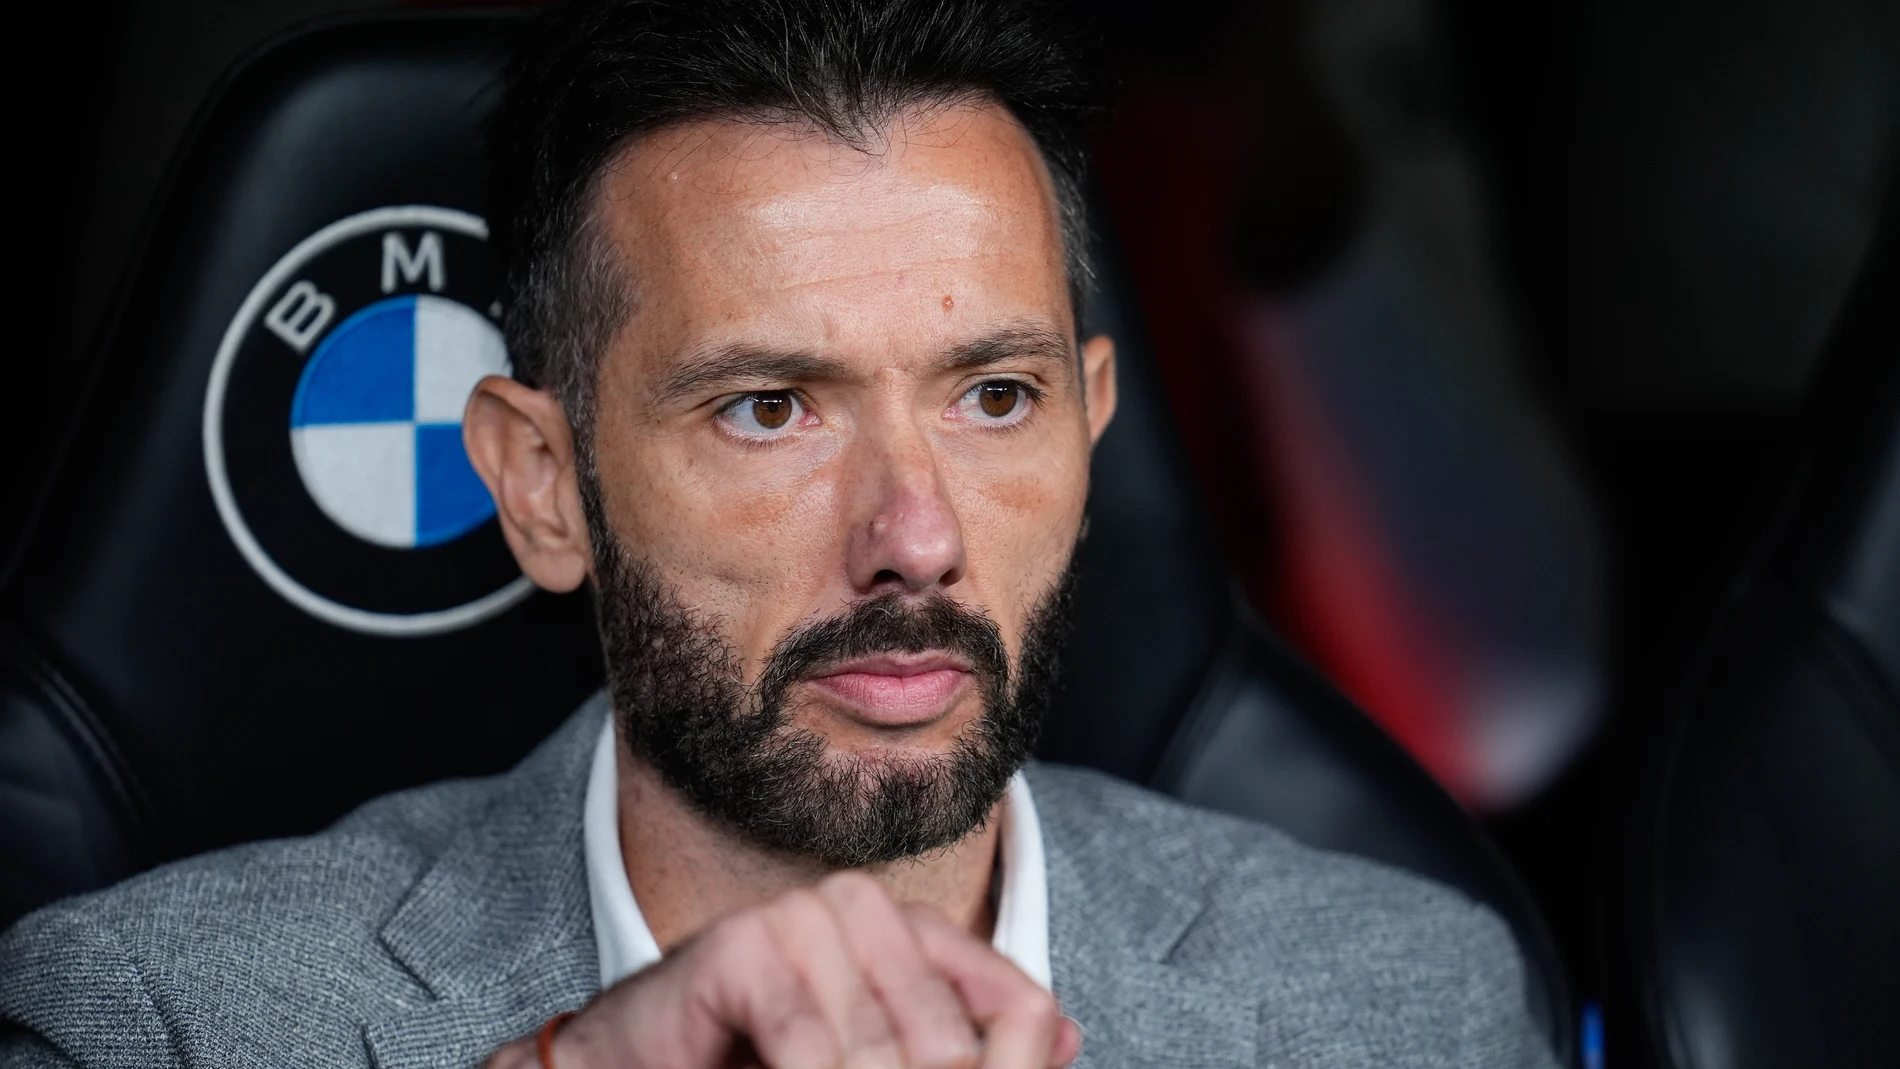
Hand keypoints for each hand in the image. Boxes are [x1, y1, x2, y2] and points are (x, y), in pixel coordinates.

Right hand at [483, 871, 1081, 1068]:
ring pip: (881, 1052)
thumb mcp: (873, 1064)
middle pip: (953, 1041)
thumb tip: (1068, 1037)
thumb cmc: (753, 1066)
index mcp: (911, 933)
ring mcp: (805, 915)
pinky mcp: (745, 943)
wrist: (632, 1066)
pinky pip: (810, 1043)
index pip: (1017, 1003)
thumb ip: (973, 1051)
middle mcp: (866, 909)